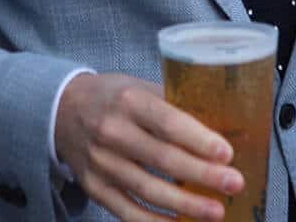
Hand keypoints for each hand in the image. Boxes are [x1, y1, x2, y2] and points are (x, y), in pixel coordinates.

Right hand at [55, 72, 242, 221]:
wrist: (61, 109)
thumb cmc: (112, 97)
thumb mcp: (138, 86)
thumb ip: (172, 104)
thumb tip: (219, 125)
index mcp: (129, 101)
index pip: (168, 122)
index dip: (199, 140)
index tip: (227, 153)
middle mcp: (113, 132)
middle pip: (164, 159)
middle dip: (203, 175)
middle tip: (234, 183)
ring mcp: (101, 163)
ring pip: (149, 190)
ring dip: (186, 205)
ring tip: (216, 211)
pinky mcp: (95, 188)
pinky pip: (128, 212)